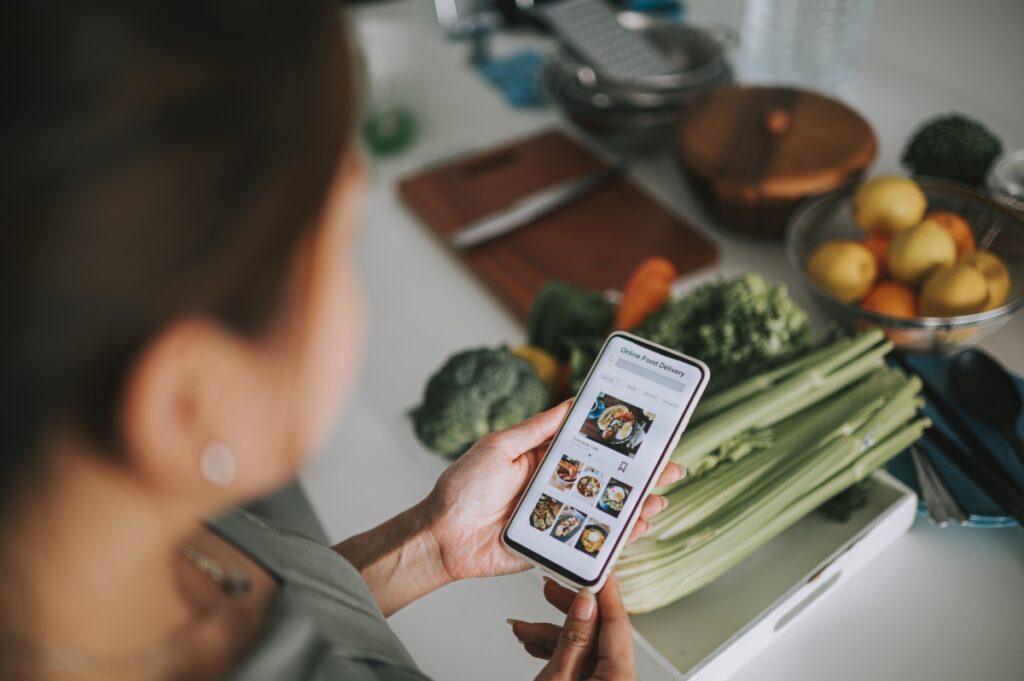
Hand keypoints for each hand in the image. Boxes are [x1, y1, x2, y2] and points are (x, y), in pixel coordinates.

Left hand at [425, 401, 681, 581]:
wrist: (442, 536)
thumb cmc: (463, 487)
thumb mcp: (499, 446)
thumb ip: (538, 428)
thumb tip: (572, 402)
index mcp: (544, 457)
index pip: (590, 445)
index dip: (619, 439)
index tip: (649, 430)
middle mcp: (556, 485)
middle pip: (607, 478)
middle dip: (641, 473)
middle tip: (673, 466)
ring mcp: (559, 515)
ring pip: (605, 509)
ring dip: (635, 504)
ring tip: (660, 498)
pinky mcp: (555, 544)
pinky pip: (591, 539)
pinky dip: (616, 535)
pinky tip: (637, 527)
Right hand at [510, 576, 636, 680]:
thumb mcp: (558, 677)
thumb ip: (573, 639)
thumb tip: (583, 603)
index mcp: (620, 677)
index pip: (617, 621)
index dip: (604, 590)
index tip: (593, 566)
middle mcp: (620, 680)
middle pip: (600, 632)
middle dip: (570, 611)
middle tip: (551, 588)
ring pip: (586, 648)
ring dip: (555, 635)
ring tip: (526, 626)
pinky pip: (581, 664)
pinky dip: (559, 653)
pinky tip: (536, 645)